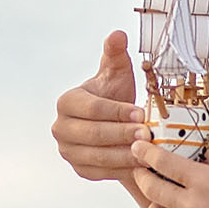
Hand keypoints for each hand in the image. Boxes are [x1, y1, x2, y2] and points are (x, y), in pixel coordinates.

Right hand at [52, 33, 141, 187]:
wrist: (115, 124)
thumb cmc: (116, 95)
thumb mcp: (117, 73)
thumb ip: (115, 54)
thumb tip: (118, 35)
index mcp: (67, 102)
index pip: (93, 108)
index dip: (118, 111)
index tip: (141, 113)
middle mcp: (61, 128)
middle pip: (94, 134)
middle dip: (123, 134)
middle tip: (147, 134)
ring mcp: (68, 151)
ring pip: (98, 156)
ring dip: (125, 155)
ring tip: (147, 151)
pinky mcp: (79, 170)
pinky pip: (102, 173)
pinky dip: (122, 169)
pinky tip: (140, 165)